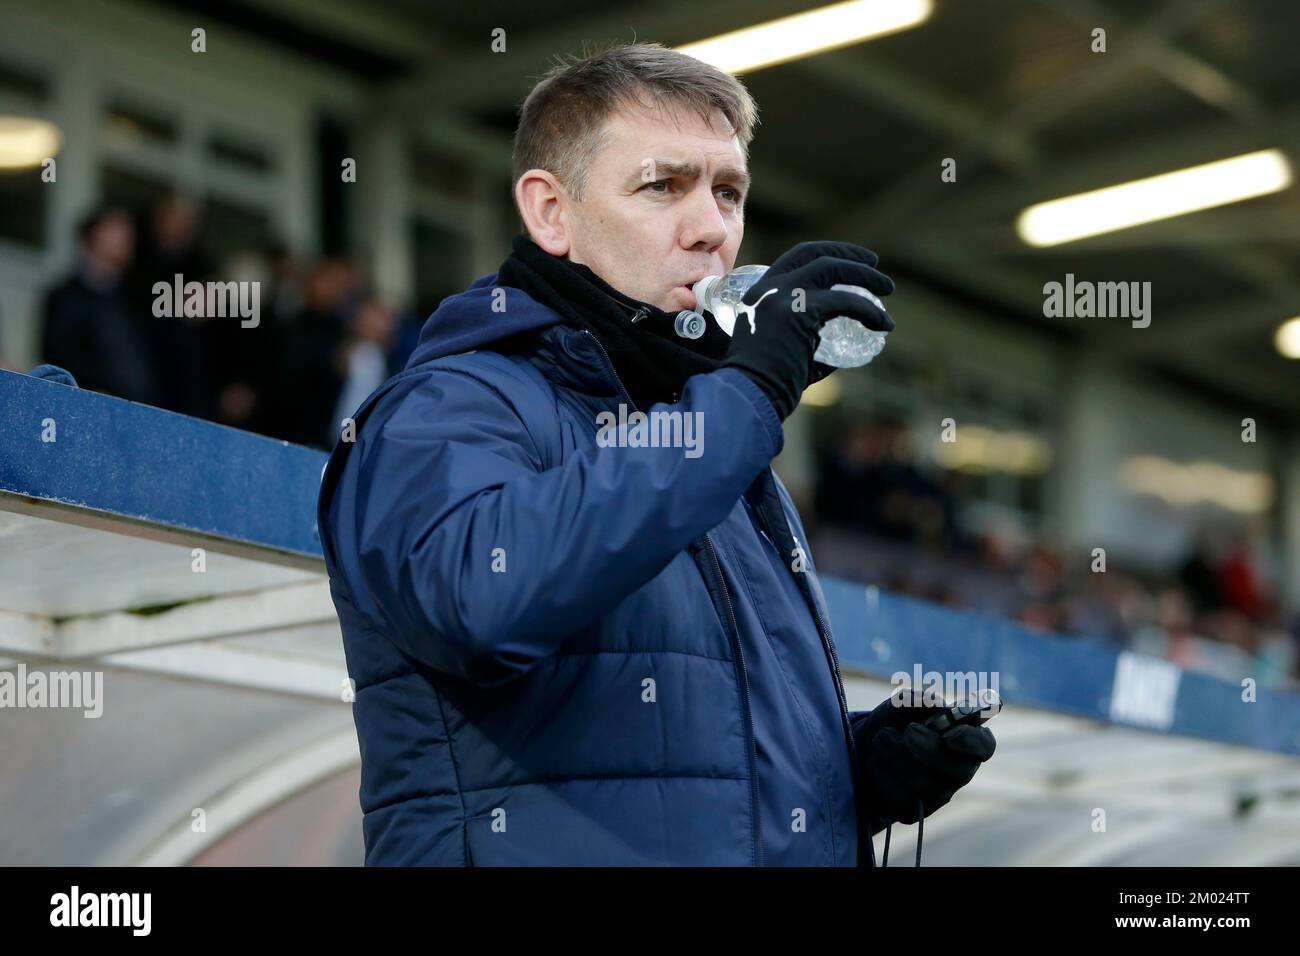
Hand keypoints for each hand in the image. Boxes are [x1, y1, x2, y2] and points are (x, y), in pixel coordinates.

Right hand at [720, 241, 893, 420]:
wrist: (747, 396)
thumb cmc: (764, 385)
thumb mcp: (781, 348)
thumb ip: (806, 338)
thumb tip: (842, 345)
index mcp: (759, 293)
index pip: (797, 258)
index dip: (828, 252)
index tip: (853, 260)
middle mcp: (769, 287)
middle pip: (816, 254)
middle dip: (850, 255)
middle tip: (875, 265)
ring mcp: (783, 295)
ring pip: (833, 269)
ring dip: (866, 277)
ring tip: (887, 288)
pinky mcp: (801, 310)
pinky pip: (846, 301)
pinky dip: (870, 311)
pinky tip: (883, 324)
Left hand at [854, 687, 995, 830]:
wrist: (865, 746)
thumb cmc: (895, 721)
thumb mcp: (902, 704)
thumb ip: (918, 700)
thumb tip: (933, 704)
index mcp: (964, 739)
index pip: (983, 746)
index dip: (971, 742)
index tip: (949, 735)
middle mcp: (958, 770)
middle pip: (959, 770)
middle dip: (930, 750)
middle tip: (908, 732)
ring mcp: (939, 794)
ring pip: (928, 786)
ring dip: (899, 758)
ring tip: (881, 738)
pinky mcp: (915, 810)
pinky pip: (903, 799)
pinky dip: (884, 774)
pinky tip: (874, 758)